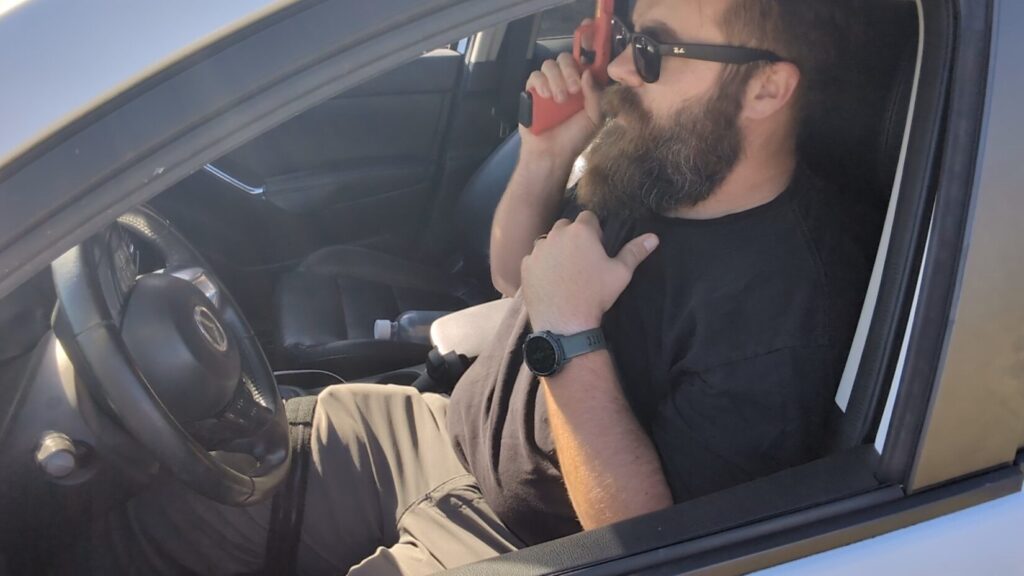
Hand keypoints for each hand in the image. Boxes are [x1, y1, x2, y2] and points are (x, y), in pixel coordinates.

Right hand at [520, 18, 604, 165]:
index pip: (586, 61)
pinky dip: (542, 82)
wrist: (551, 154)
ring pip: (550, 64)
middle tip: (573, 90)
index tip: (590, 36)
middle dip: (570, 70)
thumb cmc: (574, 138)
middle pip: (566, 58)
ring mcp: (549, 85)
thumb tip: (587, 73)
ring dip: (556, 79)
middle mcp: (567, 81)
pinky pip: (535, 75)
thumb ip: (595, 95)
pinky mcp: (532, 91)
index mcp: (584, 86)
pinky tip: (546, 96)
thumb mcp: (594, 118)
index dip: (589, 46)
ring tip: (559, 99)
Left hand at [521, 211, 658, 333]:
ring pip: (548, 241)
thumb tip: (654, 237)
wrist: (564, 322)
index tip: (597, 247)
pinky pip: (534, 258)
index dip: (594, 231)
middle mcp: (556, 234)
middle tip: (582, 259)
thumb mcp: (621, 273)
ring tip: (565, 270)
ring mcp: (538, 250)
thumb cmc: (596, 295)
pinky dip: (541, 264)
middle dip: (573, 236)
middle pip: (566, 226)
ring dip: (556, 248)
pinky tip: (551, 280)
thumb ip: (635, 252)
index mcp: (581, 231)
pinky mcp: (525, 265)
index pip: (588, 217)